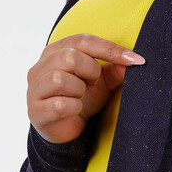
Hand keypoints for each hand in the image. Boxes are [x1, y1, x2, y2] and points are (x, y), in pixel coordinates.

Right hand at [27, 33, 145, 143]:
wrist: (66, 131)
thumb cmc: (81, 100)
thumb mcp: (101, 83)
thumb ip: (114, 71)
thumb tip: (132, 62)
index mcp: (55, 52)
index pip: (83, 40)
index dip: (111, 49)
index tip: (136, 61)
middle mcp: (40, 66)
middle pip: (70, 57)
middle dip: (91, 71)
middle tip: (93, 83)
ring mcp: (34, 88)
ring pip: (60, 79)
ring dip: (80, 90)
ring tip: (80, 97)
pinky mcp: (35, 111)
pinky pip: (59, 105)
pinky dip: (74, 108)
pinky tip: (75, 110)